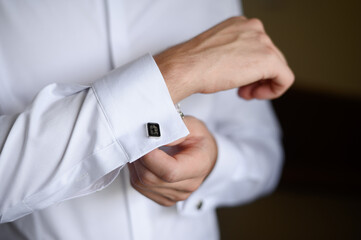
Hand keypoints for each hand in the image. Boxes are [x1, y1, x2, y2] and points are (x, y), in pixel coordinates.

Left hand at [128, 116, 216, 205]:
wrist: (203, 154)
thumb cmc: (198, 139)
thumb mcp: (191, 125)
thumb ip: (173, 128)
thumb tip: (152, 134)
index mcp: (199, 166)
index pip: (170, 171)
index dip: (150, 157)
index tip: (142, 140)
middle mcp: (188, 185)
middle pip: (151, 179)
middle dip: (138, 157)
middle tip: (137, 140)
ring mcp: (176, 195)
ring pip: (142, 184)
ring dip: (135, 164)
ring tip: (139, 147)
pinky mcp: (164, 198)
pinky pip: (140, 188)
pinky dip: (135, 172)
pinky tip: (141, 160)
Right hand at [154, 16, 293, 101]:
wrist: (187, 67)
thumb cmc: (194, 63)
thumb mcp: (217, 51)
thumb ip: (235, 53)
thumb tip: (243, 66)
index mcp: (241, 24)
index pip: (259, 47)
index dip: (251, 68)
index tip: (239, 79)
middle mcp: (254, 28)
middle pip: (270, 57)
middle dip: (257, 77)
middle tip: (242, 90)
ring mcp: (263, 42)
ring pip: (278, 68)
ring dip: (262, 84)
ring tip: (245, 93)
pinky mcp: (268, 60)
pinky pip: (285, 78)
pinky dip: (274, 91)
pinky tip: (255, 95)